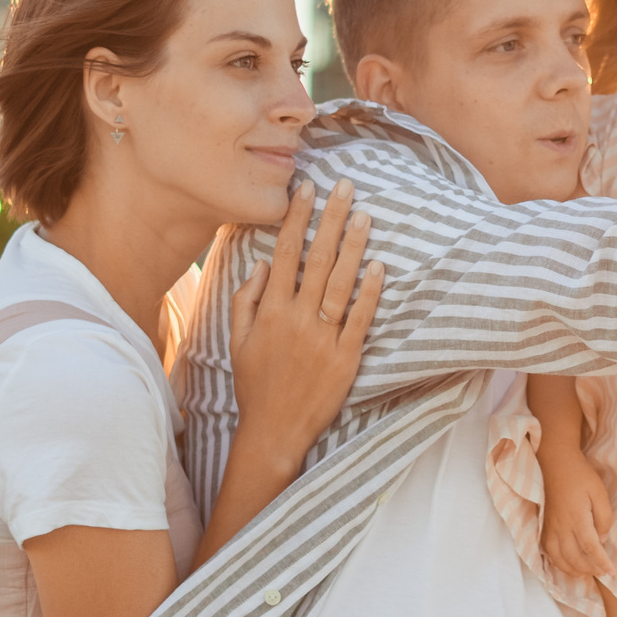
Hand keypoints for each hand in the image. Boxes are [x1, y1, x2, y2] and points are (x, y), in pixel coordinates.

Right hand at [227, 178, 384, 462]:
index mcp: (270, 311)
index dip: (296, 218)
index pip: (285, 253)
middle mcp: (297, 319)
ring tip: (365, 215)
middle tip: (345, 186)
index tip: (306, 189)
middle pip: (317, 259)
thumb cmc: (255, 383)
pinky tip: (378, 266)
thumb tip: (262, 263)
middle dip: (331, 219)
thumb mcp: (237, 339)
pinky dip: (370, 292)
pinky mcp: (346, 358)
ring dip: (354, 246)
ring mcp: (323, 338)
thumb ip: (245, 298)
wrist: (274, 430)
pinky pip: (360, 319)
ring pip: (341, 284)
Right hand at [539, 449, 615, 577]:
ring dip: (574, 571)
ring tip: (587, 574)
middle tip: (603, 573)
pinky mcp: (544, 527)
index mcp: (577, 517)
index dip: (601, 563)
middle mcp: (561, 527)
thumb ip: (604, 518)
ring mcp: (550, 528)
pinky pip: (549, 553)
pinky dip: (559, 564)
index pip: (590, 548)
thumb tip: (602, 540)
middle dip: (589, 570)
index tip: (612, 573)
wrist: (555, 463)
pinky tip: (569, 566)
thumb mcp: (600, 493)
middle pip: (574, 558)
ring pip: (559, 559)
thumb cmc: (580, 476)